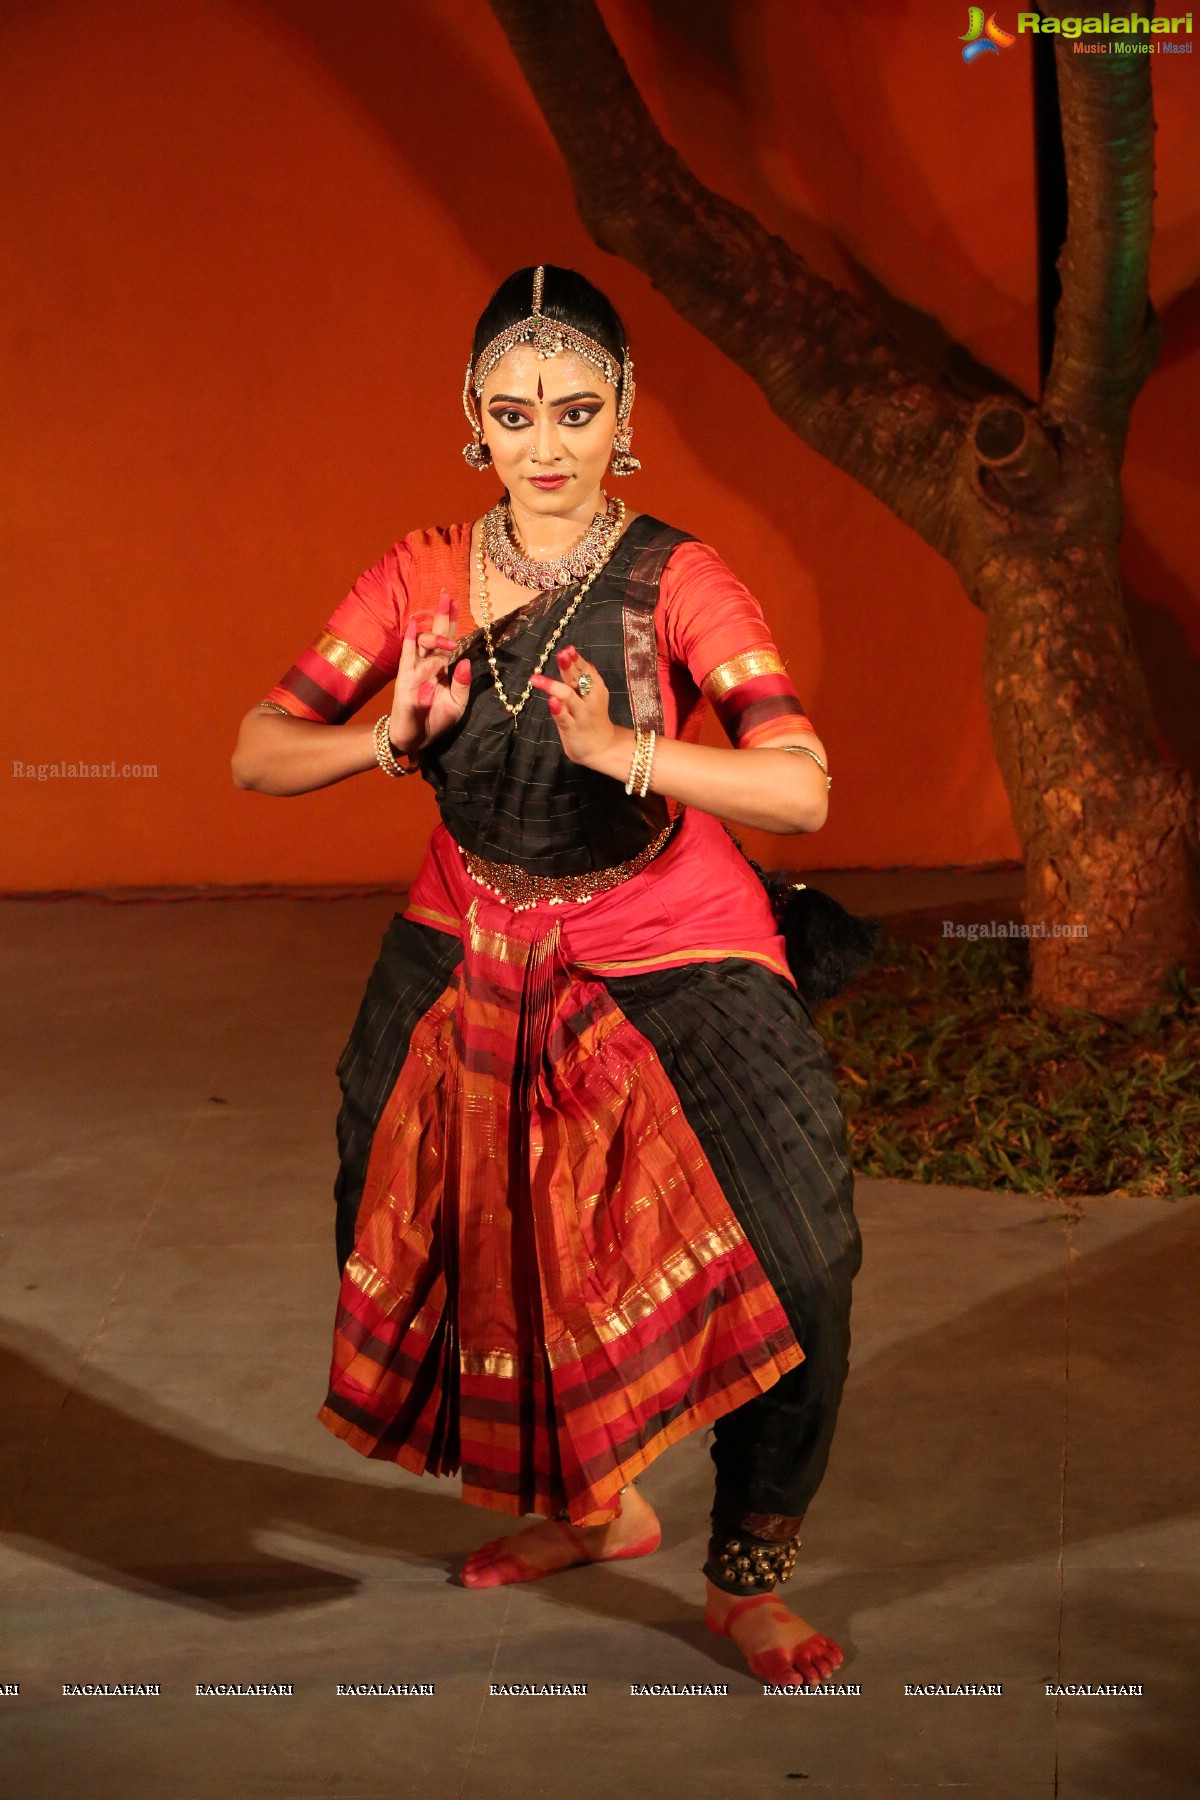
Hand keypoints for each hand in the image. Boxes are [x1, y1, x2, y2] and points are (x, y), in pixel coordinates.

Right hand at [388, 587, 471, 754]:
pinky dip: (411, 639)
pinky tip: (414, 625)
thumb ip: (462, 683)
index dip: (452, 621)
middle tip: (447, 594)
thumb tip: (466, 660)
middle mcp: (430, 664)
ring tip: (448, 640)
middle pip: (437, 633)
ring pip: (424, 642)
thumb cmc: (437, 721)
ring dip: (435, 635)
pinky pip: (407, 655)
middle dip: (442, 614)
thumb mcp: (457, 704)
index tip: (457, 601)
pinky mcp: (405, 677)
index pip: (450, 640)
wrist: (417, 738)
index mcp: (444, 669)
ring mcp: (416, 669)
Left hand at [529, 645, 619, 768]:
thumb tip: (585, 662)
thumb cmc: (593, 718)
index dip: (577, 660)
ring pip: (569, 698)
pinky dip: (558, 710)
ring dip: (554, 686)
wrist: (603, 748)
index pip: (586, 671)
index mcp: (595, 689)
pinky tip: (550, 701)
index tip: (568, 648)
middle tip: (561, 654)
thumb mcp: (594, 697)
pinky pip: (564, 719)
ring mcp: (580, 715)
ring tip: (536, 678)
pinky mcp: (571, 729)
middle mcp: (589, 700)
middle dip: (570, 667)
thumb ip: (588, 680)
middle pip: (579, 680)